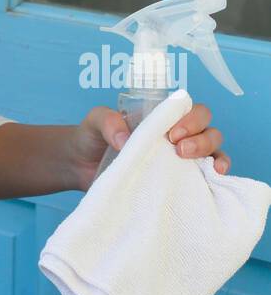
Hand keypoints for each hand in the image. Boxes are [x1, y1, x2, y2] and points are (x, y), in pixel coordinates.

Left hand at [67, 102, 230, 192]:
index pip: (190, 110)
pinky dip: (215, 180)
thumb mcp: (95, 121)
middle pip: (208, 130)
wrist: (79, 166)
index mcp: (161, 118)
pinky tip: (213, 181)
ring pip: (214, 152)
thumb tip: (125, 141)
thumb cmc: (91, 137)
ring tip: (201, 166)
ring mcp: (179, 162)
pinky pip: (206, 180)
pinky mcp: (177, 184)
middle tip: (179, 150)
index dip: (190, 119)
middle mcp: (176, 137)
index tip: (173, 133)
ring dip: (213, 156)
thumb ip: (108, 122)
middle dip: (202, 138)